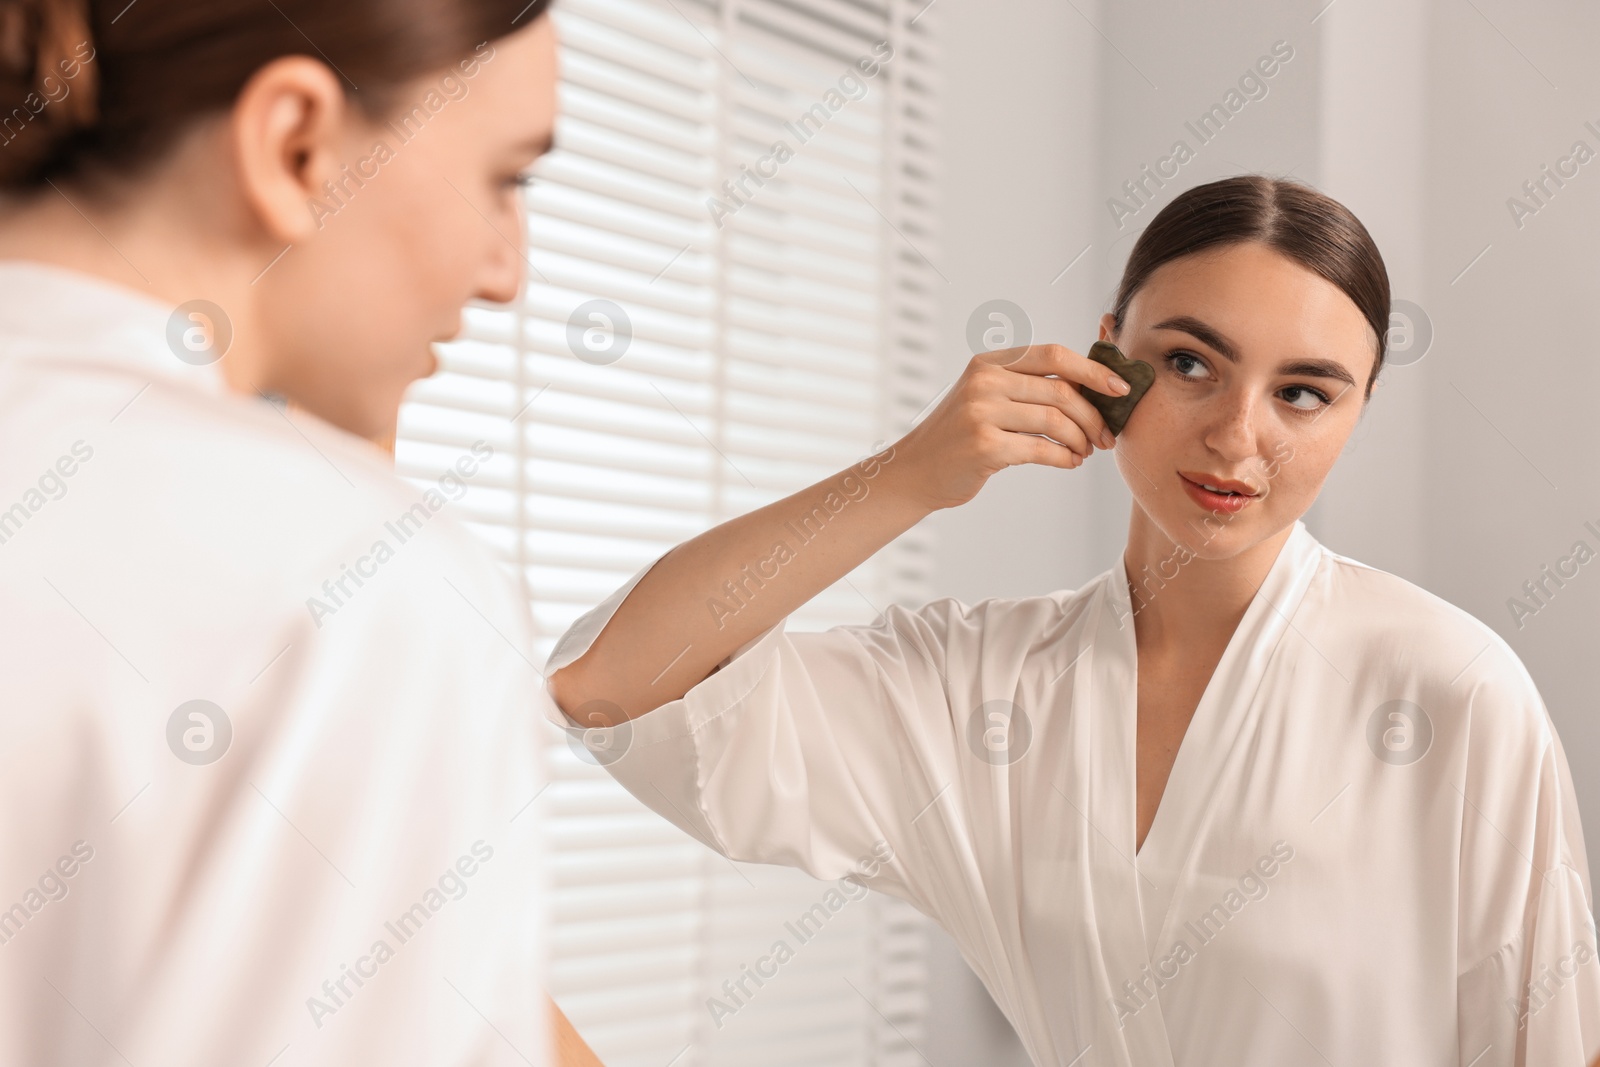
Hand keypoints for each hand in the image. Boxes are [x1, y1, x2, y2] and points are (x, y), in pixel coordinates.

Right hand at [892, 344, 1129, 510]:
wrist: (917, 471)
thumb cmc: (961, 435)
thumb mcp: (987, 396)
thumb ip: (1028, 386)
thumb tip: (1093, 386)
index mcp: (989, 362)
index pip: (1054, 354)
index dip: (1094, 370)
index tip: (1120, 389)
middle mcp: (984, 381)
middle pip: (1061, 391)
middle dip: (1094, 416)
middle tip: (1106, 436)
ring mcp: (981, 412)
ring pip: (1056, 421)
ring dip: (1081, 440)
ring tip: (1085, 452)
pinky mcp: (984, 446)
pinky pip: (1042, 449)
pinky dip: (1065, 458)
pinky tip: (1069, 462)